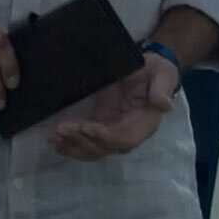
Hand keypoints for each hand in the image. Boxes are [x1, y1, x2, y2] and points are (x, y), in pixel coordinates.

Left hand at [50, 51, 177, 161]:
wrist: (149, 69)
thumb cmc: (157, 71)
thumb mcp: (163, 74)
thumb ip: (162, 89)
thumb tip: (163, 105)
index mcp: (144, 124)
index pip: (125, 139)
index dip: (106, 137)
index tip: (87, 127)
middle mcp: (129, 134)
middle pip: (105, 148)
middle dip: (82, 141)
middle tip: (61, 130)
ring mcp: (113, 133)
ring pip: (92, 149)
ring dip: (73, 146)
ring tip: (54, 137)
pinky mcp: (101, 127)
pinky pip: (86, 142)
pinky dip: (70, 145)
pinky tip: (54, 142)